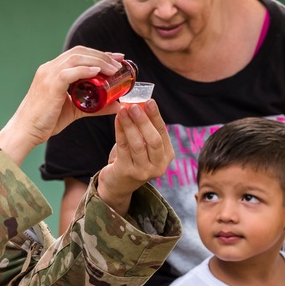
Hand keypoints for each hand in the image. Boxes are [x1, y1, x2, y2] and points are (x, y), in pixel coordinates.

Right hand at [0, 48, 124, 165]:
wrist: (25, 131)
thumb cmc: (46, 121)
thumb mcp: (75, 110)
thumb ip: (95, 107)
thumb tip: (116, 106)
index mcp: (53, 70)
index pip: (79, 55)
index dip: (99, 54)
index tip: (116, 58)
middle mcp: (50, 68)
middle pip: (80, 52)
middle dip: (102, 54)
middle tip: (120, 61)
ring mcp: (48, 75)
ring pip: (77, 58)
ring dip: (99, 61)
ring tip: (115, 69)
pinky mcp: (50, 85)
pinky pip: (70, 72)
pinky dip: (85, 70)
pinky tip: (99, 72)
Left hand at [96, 99, 173, 215]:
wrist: (118, 184)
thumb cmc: (132, 158)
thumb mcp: (144, 145)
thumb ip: (145, 129)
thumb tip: (140, 103)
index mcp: (167, 156)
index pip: (163, 133)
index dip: (156, 116)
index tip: (149, 101)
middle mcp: (158, 166)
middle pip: (153, 140)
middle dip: (144, 121)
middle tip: (134, 106)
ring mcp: (143, 171)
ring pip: (137, 144)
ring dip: (130, 125)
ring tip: (123, 110)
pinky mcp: (127, 172)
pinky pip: (123, 147)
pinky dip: (120, 131)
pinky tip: (117, 120)